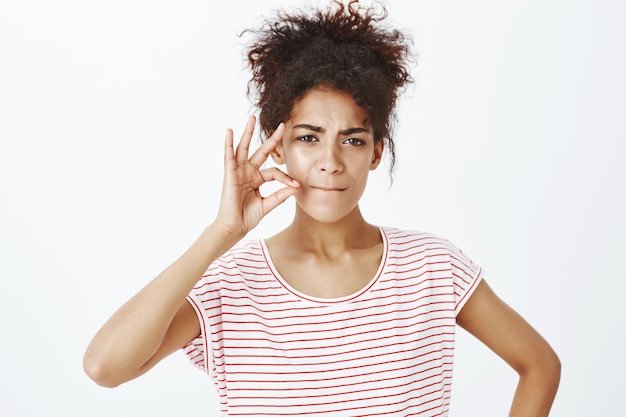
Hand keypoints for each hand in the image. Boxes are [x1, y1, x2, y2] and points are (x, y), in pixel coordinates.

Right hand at [213, 115, 298, 240]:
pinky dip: (228, 144)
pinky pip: (229, 156)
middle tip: (282, 125)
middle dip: (272, 139)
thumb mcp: (267, 205)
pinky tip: (229, 132)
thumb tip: (295, 187)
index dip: (286, 178)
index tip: (296, 185)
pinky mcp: (230, 174)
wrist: (234, 228)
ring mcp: (239, 172)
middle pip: (261, 151)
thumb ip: (280, 196)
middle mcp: (248, 172)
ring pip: (244, 148)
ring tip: (252, 118)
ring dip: (248, 133)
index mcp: (258, 179)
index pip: (275, 172)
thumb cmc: (247, 217)